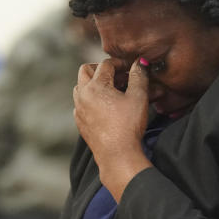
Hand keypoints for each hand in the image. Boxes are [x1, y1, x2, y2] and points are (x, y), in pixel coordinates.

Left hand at [73, 58, 152, 201]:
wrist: (117, 155)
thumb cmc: (128, 126)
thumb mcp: (138, 97)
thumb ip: (138, 76)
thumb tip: (139, 63)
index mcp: (95, 86)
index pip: (105, 64)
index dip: (120, 63)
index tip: (130, 67)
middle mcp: (82, 95)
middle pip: (85, 70)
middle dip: (101, 69)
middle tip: (117, 75)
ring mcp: (78, 109)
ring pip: (80, 86)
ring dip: (93, 83)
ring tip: (112, 89)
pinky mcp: (79, 122)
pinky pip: (80, 103)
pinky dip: (90, 98)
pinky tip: (105, 106)